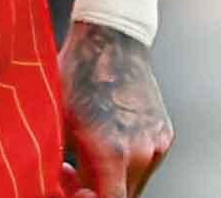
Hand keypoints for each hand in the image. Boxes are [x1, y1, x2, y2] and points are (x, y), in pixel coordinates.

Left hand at [58, 21, 173, 197]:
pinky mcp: (165, 134)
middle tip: (72, 172)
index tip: (73, 187)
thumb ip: (59, 160)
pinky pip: (146, 162)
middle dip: (96, 190)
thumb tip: (55, 180)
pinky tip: (108, 139)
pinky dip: (128, 161)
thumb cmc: (77, 72)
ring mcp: (156, 144)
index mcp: (111, 151)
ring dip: (113, 178)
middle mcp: (140, 152)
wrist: (111, 38)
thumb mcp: (57, 117)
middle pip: (122, 196)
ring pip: (135, 182)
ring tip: (88, 152)